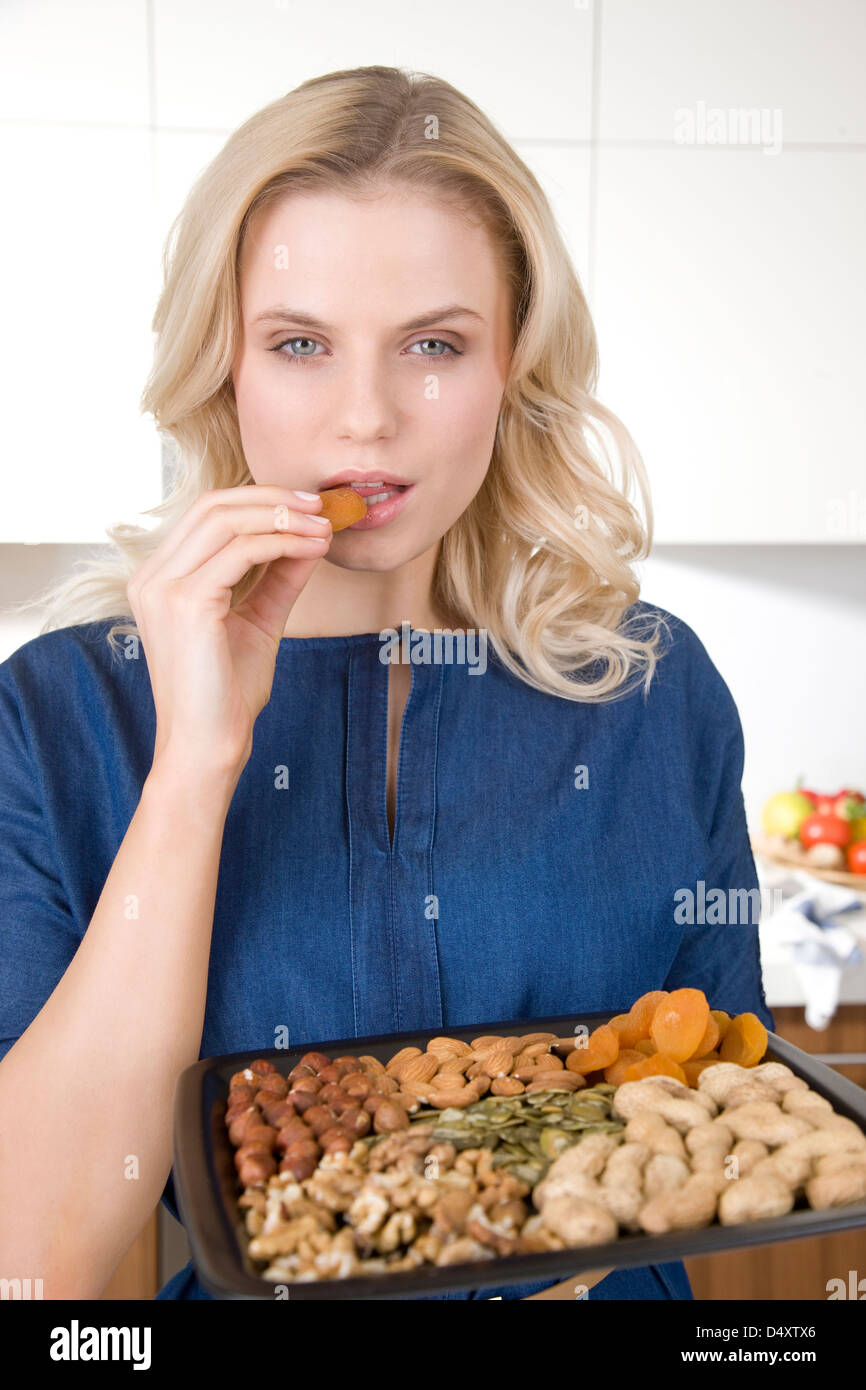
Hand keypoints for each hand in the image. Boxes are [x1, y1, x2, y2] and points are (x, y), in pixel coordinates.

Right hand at [127, 485, 331, 773]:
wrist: (208, 745)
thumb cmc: (226, 693)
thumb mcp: (258, 620)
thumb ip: (278, 577)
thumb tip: (312, 536)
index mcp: (159, 578)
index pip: (206, 514)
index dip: (259, 501)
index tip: (307, 507)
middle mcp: (152, 577)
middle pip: (213, 505)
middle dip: (272, 498)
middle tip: (321, 506)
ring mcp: (163, 588)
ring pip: (226, 520)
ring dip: (283, 517)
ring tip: (324, 526)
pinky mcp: (186, 603)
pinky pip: (242, 551)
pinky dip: (282, 542)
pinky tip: (312, 548)